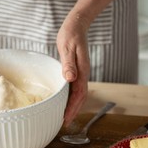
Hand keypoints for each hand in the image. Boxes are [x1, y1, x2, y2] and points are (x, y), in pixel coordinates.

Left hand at [57, 11, 90, 126]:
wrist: (76, 25)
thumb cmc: (71, 35)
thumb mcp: (68, 48)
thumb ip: (69, 64)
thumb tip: (70, 79)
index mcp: (82, 72)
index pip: (78, 95)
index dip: (72, 108)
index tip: (65, 118)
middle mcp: (83, 74)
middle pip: (80, 98)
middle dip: (73, 111)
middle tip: (64, 123)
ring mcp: (80, 73)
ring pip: (78, 94)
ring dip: (72, 106)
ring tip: (64, 116)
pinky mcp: (76, 70)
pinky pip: (75, 88)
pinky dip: (70, 97)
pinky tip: (64, 100)